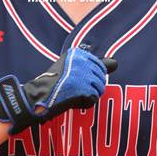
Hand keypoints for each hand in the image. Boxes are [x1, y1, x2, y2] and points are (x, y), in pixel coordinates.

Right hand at [0, 48, 116, 133]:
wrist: (40, 95)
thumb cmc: (53, 82)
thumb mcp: (69, 65)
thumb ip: (91, 63)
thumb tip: (116, 62)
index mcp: (77, 53)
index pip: (99, 65)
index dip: (92, 76)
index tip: (80, 81)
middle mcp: (81, 61)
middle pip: (100, 77)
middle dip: (92, 86)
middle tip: (77, 89)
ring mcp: (83, 74)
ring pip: (99, 88)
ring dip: (89, 94)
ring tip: (75, 94)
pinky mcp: (84, 88)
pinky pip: (93, 98)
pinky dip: (85, 102)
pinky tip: (74, 100)